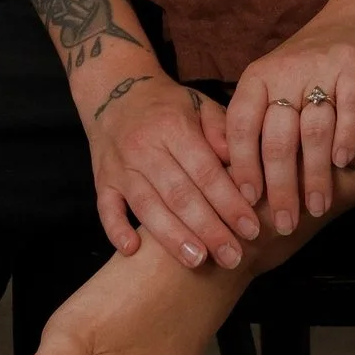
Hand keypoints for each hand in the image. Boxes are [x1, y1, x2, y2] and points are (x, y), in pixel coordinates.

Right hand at [79, 61, 260, 271]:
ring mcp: (120, 167)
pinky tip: (133, 252)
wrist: (115, 92)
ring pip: (147, 206)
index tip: (251, 229)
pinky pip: (105, 209)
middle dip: (208, 229)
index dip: (229, 202)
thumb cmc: (169, 106)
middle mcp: (144, 147)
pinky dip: (116, 230)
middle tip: (232, 257)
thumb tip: (242, 161)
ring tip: (197, 261)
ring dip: (172, 237)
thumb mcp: (200, 105)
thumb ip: (222, 131)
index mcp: (174, 127)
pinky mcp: (102, 181)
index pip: (206, 171)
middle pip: (179, 194)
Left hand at [222, 22, 354, 234]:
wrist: (350, 20)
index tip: (247, 202)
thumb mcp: (268, 86)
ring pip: (313, 130)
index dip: (242, 166)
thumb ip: (252, 125)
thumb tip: (230, 184)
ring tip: (317, 207)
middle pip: (277, 138)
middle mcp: (284, 70)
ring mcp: (321, 67)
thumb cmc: (301, 68)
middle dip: (280, 187)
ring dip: (315, 175)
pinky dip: (347, 138)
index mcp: (256, 78)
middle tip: (284, 222)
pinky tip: (344, 165)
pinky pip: (349, 108)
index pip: (241, 126)